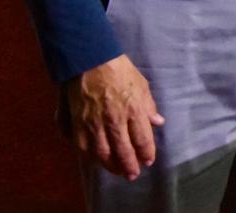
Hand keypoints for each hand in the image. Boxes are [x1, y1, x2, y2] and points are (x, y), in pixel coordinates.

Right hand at [64, 54, 164, 180]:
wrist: (89, 60)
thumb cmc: (119, 70)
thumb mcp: (142, 85)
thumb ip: (149, 106)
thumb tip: (158, 122)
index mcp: (133, 110)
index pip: (142, 140)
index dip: (146, 153)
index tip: (148, 161)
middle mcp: (114, 121)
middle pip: (123, 152)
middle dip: (130, 166)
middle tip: (133, 174)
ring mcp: (94, 124)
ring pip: (103, 154)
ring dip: (111, 166)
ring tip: (117, 171)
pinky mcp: (77, 124)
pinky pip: (83, 148)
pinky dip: (91, 157)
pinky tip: (97, 160)